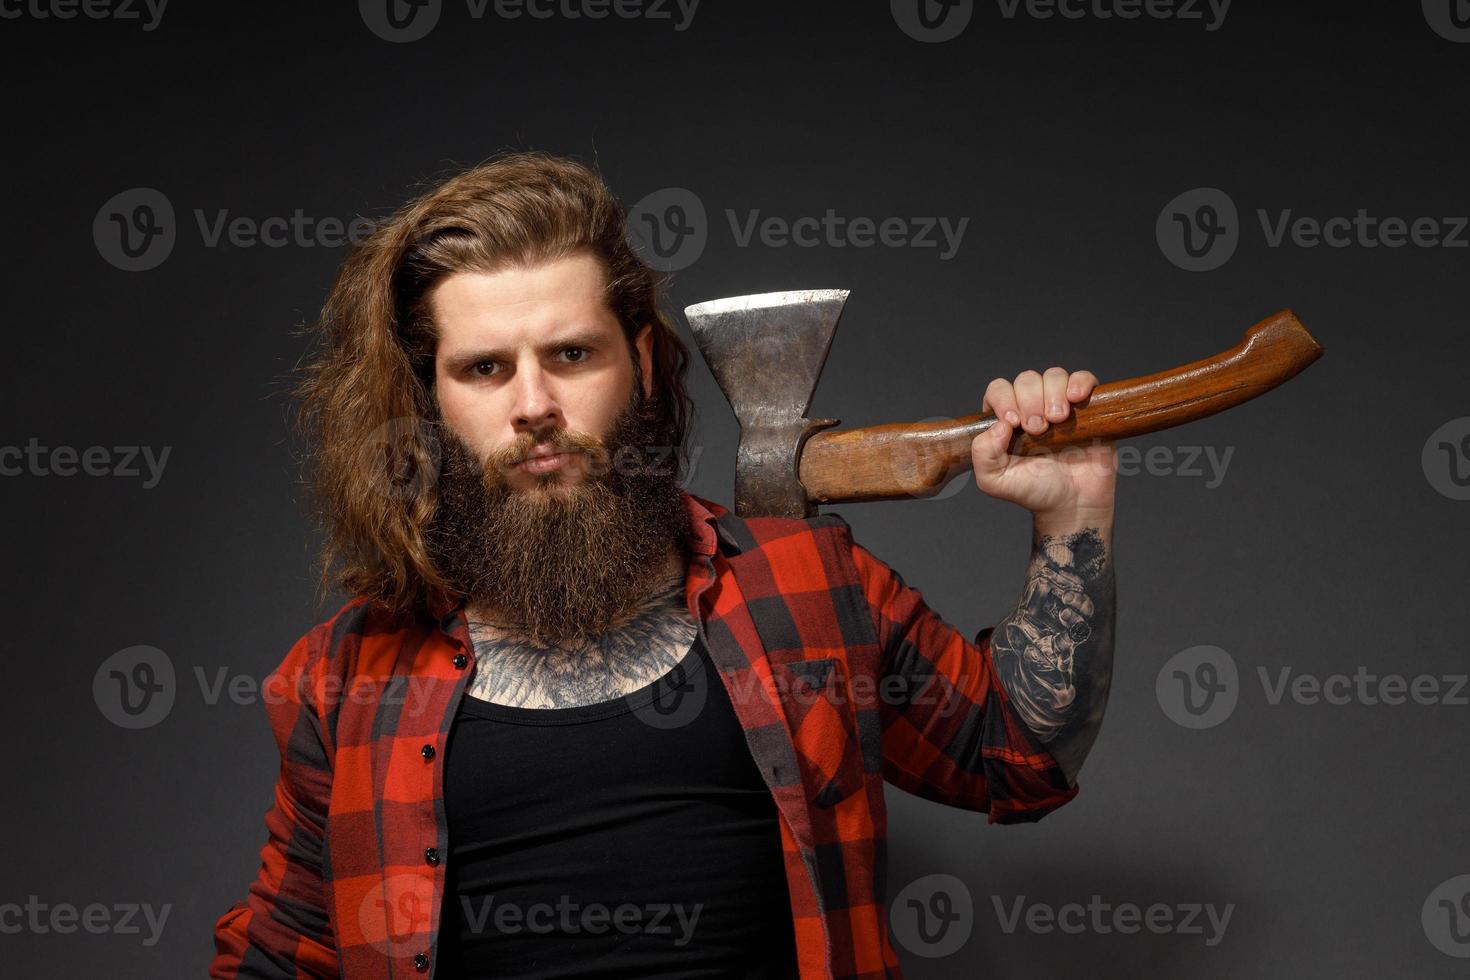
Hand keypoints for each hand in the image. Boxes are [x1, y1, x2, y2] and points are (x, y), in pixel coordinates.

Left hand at [972, 367, 1116, 521]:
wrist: (1073, 504)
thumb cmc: (1034, 490)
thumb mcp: (995, 481)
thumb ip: (983, 454)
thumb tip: (998, 425)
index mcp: (1006, 419)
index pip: (999, 390)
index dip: (1004, 399)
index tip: (1014, 422)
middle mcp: (1032, 407)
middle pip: (1027, 380)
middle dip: (1030, 401)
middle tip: (1038, 429)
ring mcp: (1060, 404)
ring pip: (1054, 375)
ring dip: (1053, 393)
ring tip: (1058, 420)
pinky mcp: (1088, 407)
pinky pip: (1084, 378)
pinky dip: (1079, 382)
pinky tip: (1076, 399)